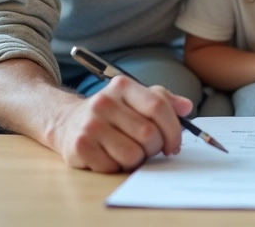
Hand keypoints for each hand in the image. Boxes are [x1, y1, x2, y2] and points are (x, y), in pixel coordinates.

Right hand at [49, 75, 194, 172]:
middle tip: (149, 149)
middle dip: (155, 148)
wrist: (67, 121)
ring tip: (129, 152)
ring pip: (133, 154)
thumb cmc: (111, 113)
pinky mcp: (79, 146)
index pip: (158, 107)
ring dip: (137, 160)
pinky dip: (117, 167)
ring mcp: (90, 124)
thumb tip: (187, 107)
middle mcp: (104, 102)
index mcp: (123, 86)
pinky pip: (113, 167)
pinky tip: (111, 157)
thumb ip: (164, 101)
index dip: (173, 130)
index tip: (174, 144)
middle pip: (148, 134)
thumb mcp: (136, 98)